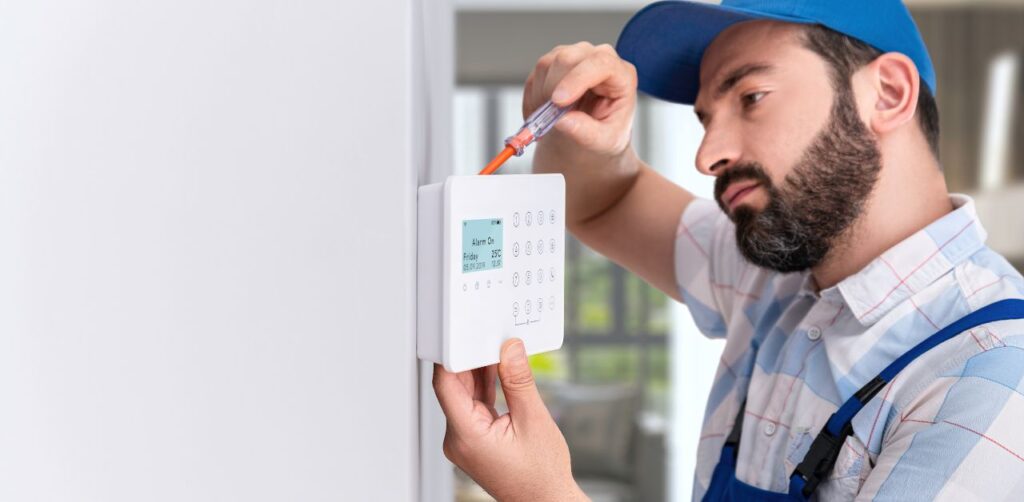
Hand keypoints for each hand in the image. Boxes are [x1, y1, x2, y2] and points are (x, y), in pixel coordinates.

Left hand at [432, 339, 587, 501]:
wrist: (546, 501)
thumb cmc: (541, 475)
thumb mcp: (534, 419)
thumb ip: (518, 380)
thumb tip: (509, 349)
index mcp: (466, 435)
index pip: (446, 384)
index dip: (451, 355)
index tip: (460, 333)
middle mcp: (458, 439)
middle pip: (455, 387)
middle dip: (470, 359)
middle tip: (486, 334)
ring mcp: (465, 440)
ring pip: (465, 395)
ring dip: (479, 372)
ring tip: (497, 349)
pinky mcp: (475, 439)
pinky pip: (474, 406)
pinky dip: (485, 388)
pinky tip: (498, 371)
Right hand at [525, 42, 637, 159]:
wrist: (592, 136)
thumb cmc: (606, 134)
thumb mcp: (604, 142)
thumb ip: (587, 133)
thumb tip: (563, 121)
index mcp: (621, 75)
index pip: (600, 63)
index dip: (577, 78)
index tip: (559, 102)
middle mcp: (598, 58)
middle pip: (567, 58)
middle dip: (552, 89)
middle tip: (550, 118)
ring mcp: (575, 57)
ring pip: (546, 64)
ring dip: (541, 95)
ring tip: (551, 118)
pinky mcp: (555, 62)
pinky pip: (535, 74)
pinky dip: (533, 98)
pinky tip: (544, 113)